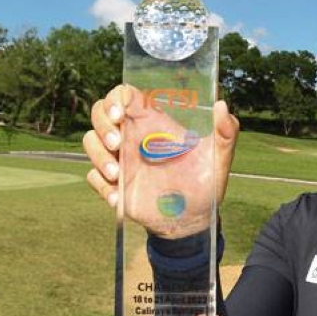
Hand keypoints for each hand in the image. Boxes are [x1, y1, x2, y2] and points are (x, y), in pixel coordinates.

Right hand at [83, 84, 238, 236]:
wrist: (192, 220)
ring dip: (99, 157)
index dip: (114, 98)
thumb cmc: (205, 182)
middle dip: (102, 125)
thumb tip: (222, 105)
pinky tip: (118, 198)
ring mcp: (121, 160)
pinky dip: (101, 186)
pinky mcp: (114, 184)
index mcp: (153, 122)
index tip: (120, 113)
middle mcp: (133, 137)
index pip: (123, 95)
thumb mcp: (219, 158)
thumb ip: (225, 132)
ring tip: (118, 176)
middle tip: (117, 145)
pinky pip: (93, 178)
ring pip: (90, 142)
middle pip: (99, 113)